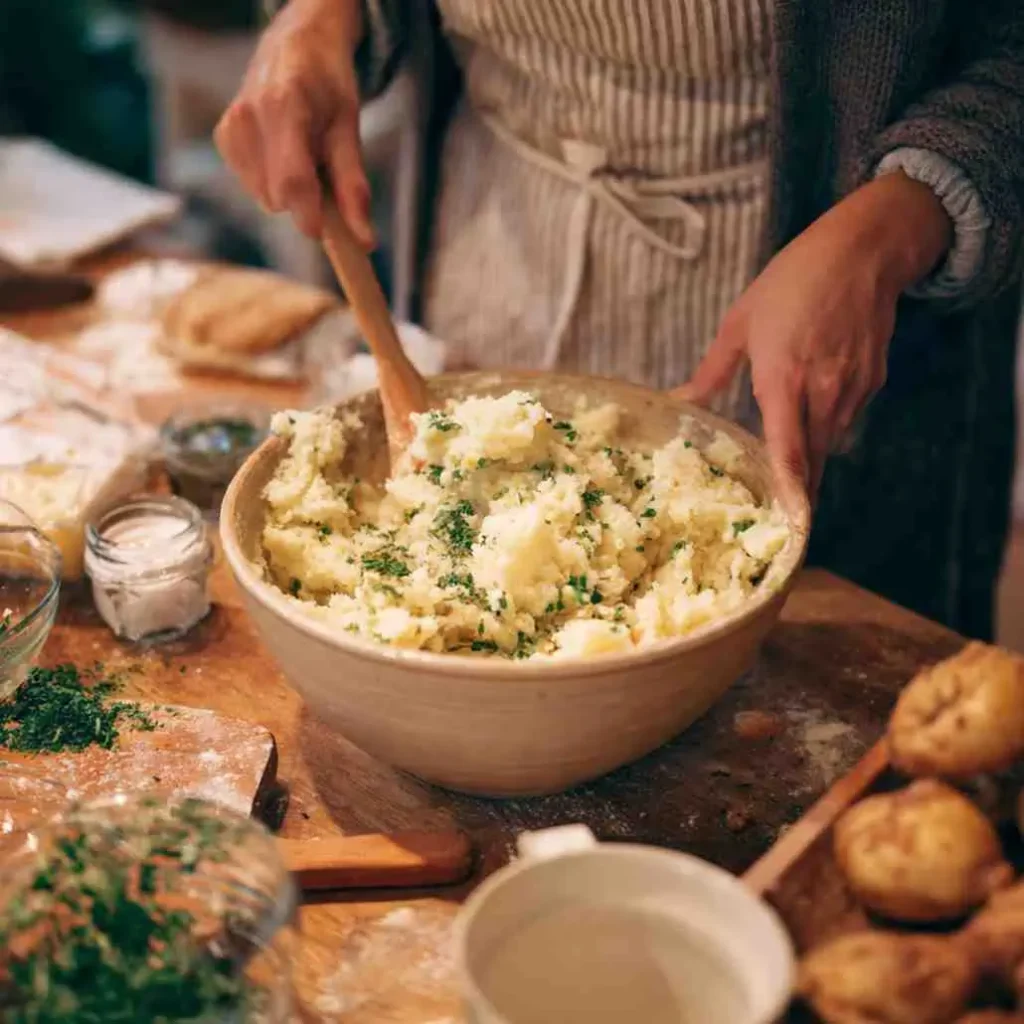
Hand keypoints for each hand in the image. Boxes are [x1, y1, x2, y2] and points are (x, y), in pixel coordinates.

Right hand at [214, 0, 374, 245]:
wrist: (294, 43)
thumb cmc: (327, 83)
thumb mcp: (349, 128)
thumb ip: (353, 187)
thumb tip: (363, 241)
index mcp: (284, 107)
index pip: (291, 182)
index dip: (309, 216)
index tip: (326, 230)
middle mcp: (248, 117)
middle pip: (278, 197)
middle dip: (306, 200)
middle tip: (323, 171)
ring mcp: (230, 128)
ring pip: (265, 198)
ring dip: (290, 191)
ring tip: (303, 154)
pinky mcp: (223, 139)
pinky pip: (254, 187)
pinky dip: (273, 181)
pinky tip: (283, 152)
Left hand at [674, 172, 950, 507]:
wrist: (863, 251)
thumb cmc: (792, 281)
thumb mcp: (741, 323)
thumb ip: (712, 371)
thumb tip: (679, 399)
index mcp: (783, 379)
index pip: (787, 451)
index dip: (787, 493)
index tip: (784, 526)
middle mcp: (822, 392)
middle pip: (811, 461)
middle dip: (796, 493)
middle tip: (777, 520)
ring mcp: (852, 389)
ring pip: (829, 444)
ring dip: (809, 462)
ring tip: (787, 479)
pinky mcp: (872, 382)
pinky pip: (844, 420)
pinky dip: (826, 431)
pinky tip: (809, 424)